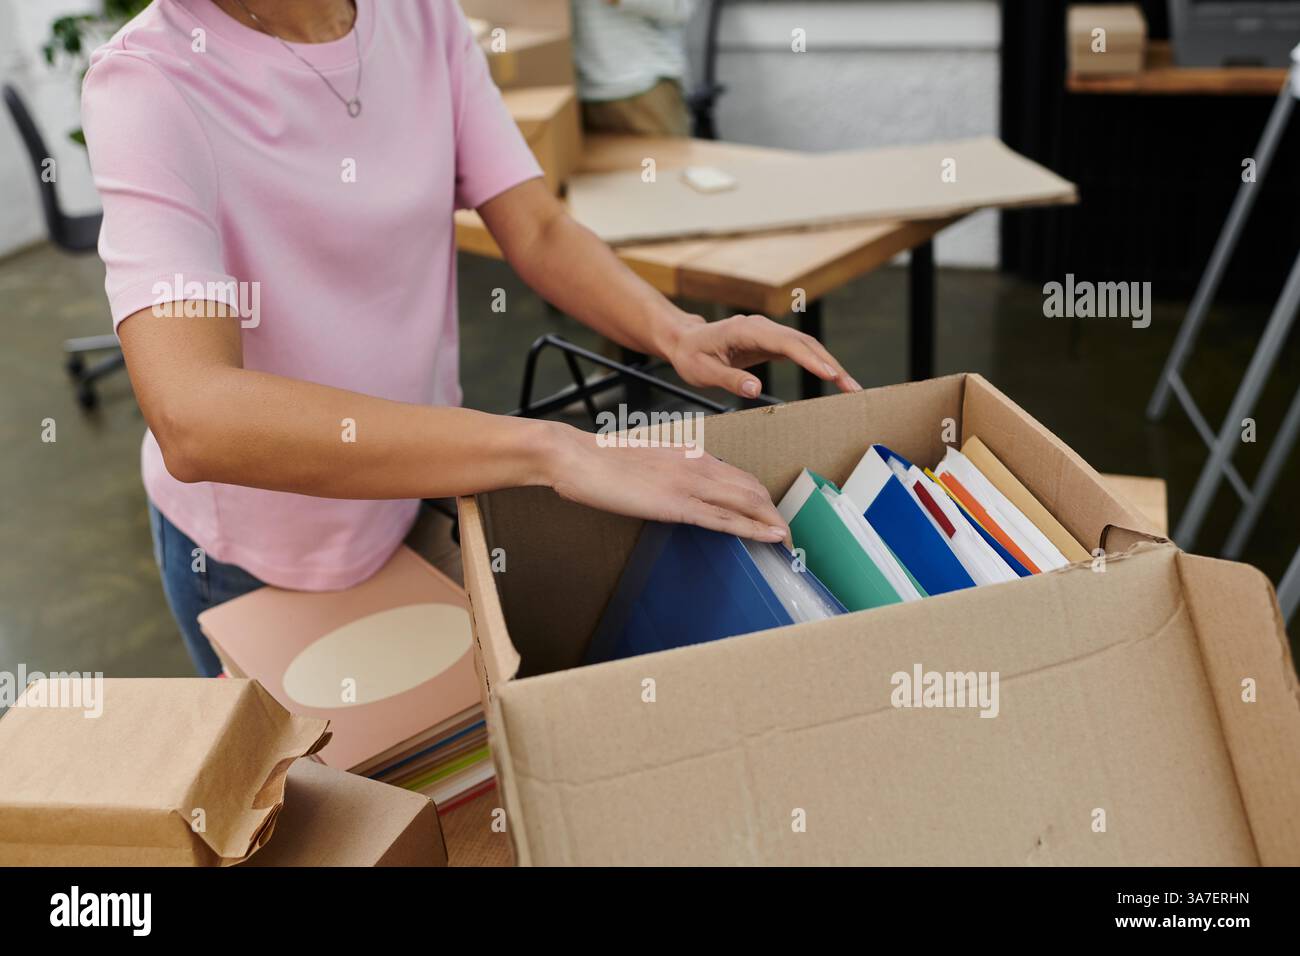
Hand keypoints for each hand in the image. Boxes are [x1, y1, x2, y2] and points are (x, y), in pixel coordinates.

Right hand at [546, 423, 787, 541]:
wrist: (577, 456)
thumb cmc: (601, 463)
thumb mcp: (645, 466)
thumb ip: (668, 476)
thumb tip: (676, 494)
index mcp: (690, 455)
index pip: (739, 477)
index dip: (761, 499)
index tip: (772, 516)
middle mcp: (697, 466)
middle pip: (752, 489)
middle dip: (774, 512)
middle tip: (789, 534)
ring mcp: (689, 484)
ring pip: (747, 502)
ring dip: (772, 523)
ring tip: (790, 541)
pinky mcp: (676, 504)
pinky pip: (725, 519)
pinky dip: (754, 529)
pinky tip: (772, 537)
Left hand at [665, 313, 861, 398]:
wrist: (684, 340)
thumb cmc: (691, 355)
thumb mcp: (703, 372)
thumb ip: (730, 379)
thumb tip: (754, 389)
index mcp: (746, 330)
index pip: (786, 344)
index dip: (810, 360)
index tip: (830, 375)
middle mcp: (762, 327)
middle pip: (805, 343)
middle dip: (831, 365)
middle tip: (852, 388)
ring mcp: (769, 332)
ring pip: (807, 346)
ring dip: (830, 364)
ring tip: (850, 387)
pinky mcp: (771, 342)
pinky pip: (800, 351)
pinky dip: (818, 363)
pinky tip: (833, 378)